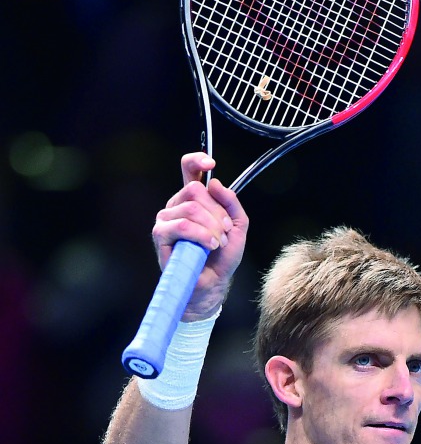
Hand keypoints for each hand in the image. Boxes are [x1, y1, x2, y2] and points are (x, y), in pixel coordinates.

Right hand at [152, 152, 248, 319]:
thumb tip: (214, 182)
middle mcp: (177, 205)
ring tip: (217, 244)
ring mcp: (166, 219)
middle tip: (225, 231)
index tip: (211, 163)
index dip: (197, 160)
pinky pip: (183, 226)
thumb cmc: (222, 257)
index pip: (188, 170)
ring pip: (191, 208)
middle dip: (217, 212)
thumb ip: (231, 202)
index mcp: (193, 199)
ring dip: (212, 227)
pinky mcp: (160, 235)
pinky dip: (201, 236)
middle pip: (195, 190)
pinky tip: (209, 247)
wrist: (213, 284)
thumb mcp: (238, 226)